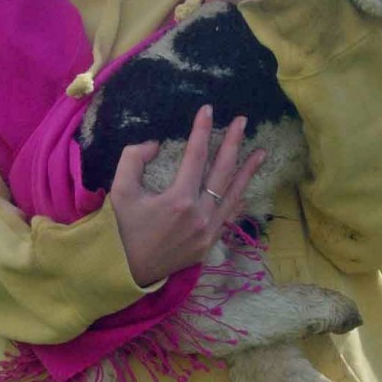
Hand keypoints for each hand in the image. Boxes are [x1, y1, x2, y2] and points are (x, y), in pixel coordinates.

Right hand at [108, 105, 265, 286]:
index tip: (208, 109)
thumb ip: (134, 159)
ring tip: (261, 152)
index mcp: (178, 200)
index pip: (196, 156)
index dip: (202, 130)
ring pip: (233, 195)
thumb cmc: (121, 228)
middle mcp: (200, 215)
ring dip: (248, 171)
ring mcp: (208, 232)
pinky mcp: (209, 244)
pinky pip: (229, 216)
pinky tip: (247, 186)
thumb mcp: (120, 190)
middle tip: (243, 121)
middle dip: (234, 143)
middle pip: (223, 171)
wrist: (124, 272)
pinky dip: (238, 198)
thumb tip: (156, 144)